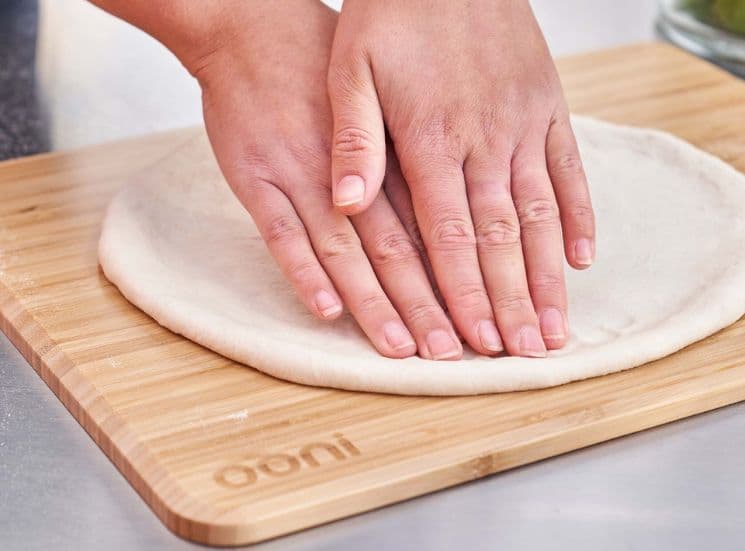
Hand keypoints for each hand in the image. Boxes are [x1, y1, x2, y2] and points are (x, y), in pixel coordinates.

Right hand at [172, 1, 464, 359]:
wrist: (252, 28)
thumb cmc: (318, 67)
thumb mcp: (377, 103)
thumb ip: (402, 160)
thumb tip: (442, 212)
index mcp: (386, 156)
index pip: (430, 228)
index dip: (458, 278)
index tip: (481, 319)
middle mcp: (351, 173)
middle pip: (397, 250)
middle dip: (428, 305)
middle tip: (454, 353)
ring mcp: (301, 177)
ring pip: (347, 250)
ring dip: (377, 302)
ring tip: (403, 347)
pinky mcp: (256, 179)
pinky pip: (281, 233)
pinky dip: (303, 272)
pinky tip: (326, 308)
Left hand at [328, 0, 595, 356]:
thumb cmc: (393, 11)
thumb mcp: (350, 67)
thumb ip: (353, 140)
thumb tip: (344, 205)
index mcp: (432, 140)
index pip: (448, 237)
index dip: (461, 294)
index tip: (472, 342)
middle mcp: (484, 141)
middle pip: (499, 239)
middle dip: (509, 302)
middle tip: (520, 355)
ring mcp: (523, 124)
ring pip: (540, 215)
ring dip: (547, 276)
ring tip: (556, 327)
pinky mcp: (547, 105)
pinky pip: (569, 169)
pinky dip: (579, 215)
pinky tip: (582, 257)